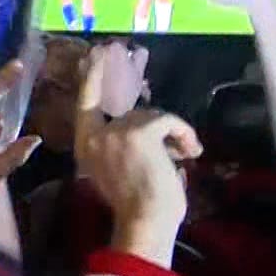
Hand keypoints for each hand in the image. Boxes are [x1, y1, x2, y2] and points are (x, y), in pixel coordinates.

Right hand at [76, 48, 200, 264]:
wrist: (144, 221)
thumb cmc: (134, 206)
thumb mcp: (117, 171)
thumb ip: (119, 147)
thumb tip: (147, 128)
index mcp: (85, 147)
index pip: (85, 104)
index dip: (91, 77)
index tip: (96, 53)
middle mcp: (95, 136)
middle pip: (133, 113)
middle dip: (158, 129)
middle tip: (181, 150)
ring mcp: (116, 132)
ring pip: (153, 116)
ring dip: (174, 135)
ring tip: (184, 158)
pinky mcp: (140, 132)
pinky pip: (169, 120)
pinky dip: (185, 134)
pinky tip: (190, 152)